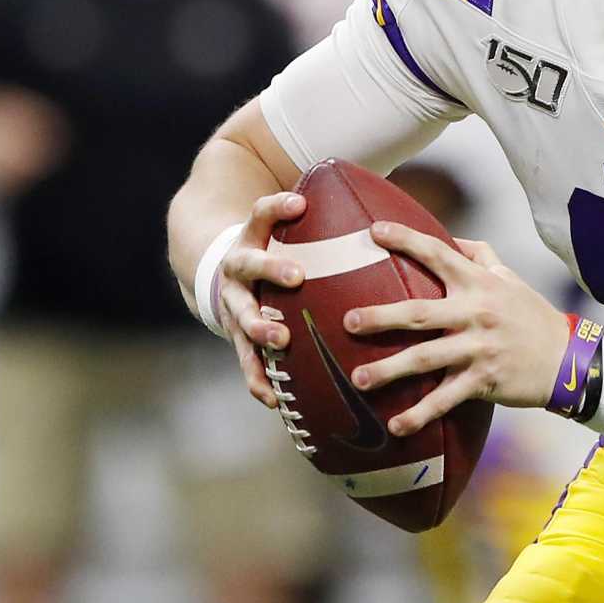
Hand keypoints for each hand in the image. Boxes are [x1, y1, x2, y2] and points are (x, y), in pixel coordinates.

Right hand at [213, 191, 309, 408]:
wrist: (223, 277)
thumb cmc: (274, 252)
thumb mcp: (284, 231)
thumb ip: (318, 224)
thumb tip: (380, 214)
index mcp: (251, 239)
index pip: (260, 213)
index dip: (277, 207)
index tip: (299, 203)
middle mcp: (237, 272)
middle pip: (249, 266)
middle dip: (272, 270)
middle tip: (297, 276)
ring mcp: (232, 306)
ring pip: (241, 317)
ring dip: (260, 328)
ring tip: (280, 340)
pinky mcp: (236, 338)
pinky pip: (246, 362)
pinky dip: (258, 380)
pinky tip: (274, 399)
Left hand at [345, 224, 566, 434]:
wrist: (567, 358)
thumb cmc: (532, 315)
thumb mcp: (511, 278)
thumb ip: (480, 255)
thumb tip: (450, 237)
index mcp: (480, 284)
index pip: (438, 254)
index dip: (406, 240)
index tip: (374, 231)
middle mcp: (476, 313)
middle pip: (420, 312)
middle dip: (381, 317)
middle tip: (347, 322)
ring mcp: (479, 349)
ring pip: (426, 359)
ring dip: (389, 370)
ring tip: (357, 378)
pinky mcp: (483, 381)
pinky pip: (445, 400)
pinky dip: (420, 415)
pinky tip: (395, 426)